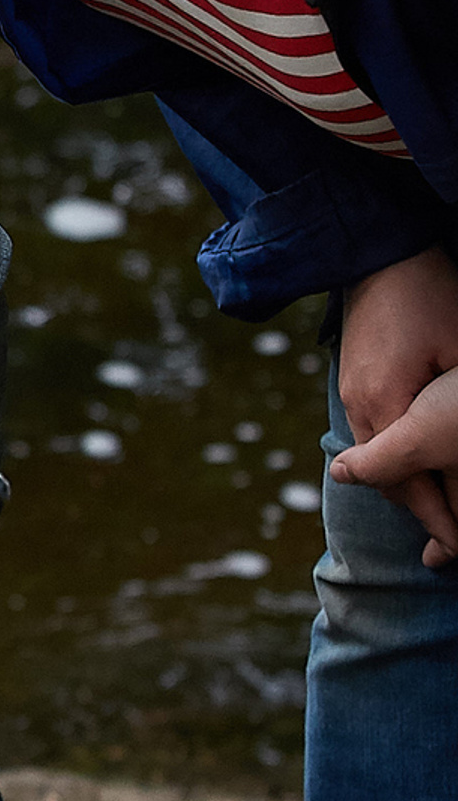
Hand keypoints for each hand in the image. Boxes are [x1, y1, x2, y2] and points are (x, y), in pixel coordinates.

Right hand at [337, 250, 457, 557]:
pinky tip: (419, 462)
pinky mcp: (355, 381)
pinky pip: (374, 435)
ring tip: (441, 509)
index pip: (408, 483)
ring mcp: (353, 394)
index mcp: (383, 405)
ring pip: (377, 461)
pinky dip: (396, 459)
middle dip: (422, 513)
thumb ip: (457, 411)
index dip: (439, 521)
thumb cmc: (428, 293)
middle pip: (387, 480)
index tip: (457, 550)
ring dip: (408, 486)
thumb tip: (457, 460)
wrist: (373, 250)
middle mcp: (360, 407)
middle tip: (452, 542)